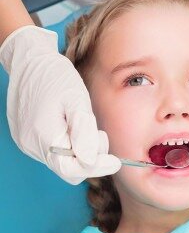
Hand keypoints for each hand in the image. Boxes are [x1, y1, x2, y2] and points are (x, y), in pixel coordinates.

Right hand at [0, 26, 120, 183]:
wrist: (30, 62)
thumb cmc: (55, 76)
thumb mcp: (76, 99)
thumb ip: (84, 132)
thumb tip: (91, 161)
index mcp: (43, 136)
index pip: (72, 170)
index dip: (96, 168)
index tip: (115, 162)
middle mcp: (32, 145)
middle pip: (68, 168)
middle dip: (90, 158)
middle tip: (98, 134)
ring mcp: (28, 143)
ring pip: (62, 161)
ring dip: (80, 150)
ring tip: (83, 125)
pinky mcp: (28, 139)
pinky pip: (55, 152)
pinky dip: (70, 145)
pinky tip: (73, 127)